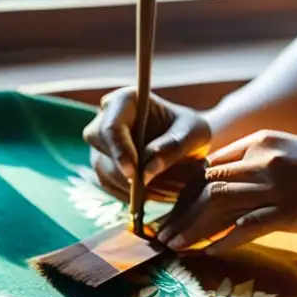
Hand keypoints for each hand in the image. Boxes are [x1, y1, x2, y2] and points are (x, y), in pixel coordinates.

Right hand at [83, 88, 210, 203]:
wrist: (189, 142)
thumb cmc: (191, 130)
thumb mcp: (193, 133)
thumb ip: (173, 147)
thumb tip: (147, 171)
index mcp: (125, 101)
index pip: (111, 127)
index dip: (120, 152)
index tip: (136, 174)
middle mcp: (106, 119)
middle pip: (103, 149)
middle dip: (127, 174)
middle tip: (154, 190)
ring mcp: (103, 143)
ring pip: (104, 170)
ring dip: (131, 188)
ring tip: (163, 194)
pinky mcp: (104, 164)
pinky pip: (109, 185)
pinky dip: (130, 195)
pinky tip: (152, 196)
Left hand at [155, 130, 296, 253]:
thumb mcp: (287, 152)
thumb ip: (256, 162)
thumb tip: (225, 183)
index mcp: (258, 142)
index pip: (209, 166)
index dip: (184, 191)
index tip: (173, 212)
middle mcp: (261, 160)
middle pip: (205, 185)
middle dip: (179, 212)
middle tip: (161, 234)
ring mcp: (274, 185)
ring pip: (217, 205)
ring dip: (190, 228)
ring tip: (173, 246)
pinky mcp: (288, 211)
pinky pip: (245, 227)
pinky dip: (223, 240)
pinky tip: (208, 253)